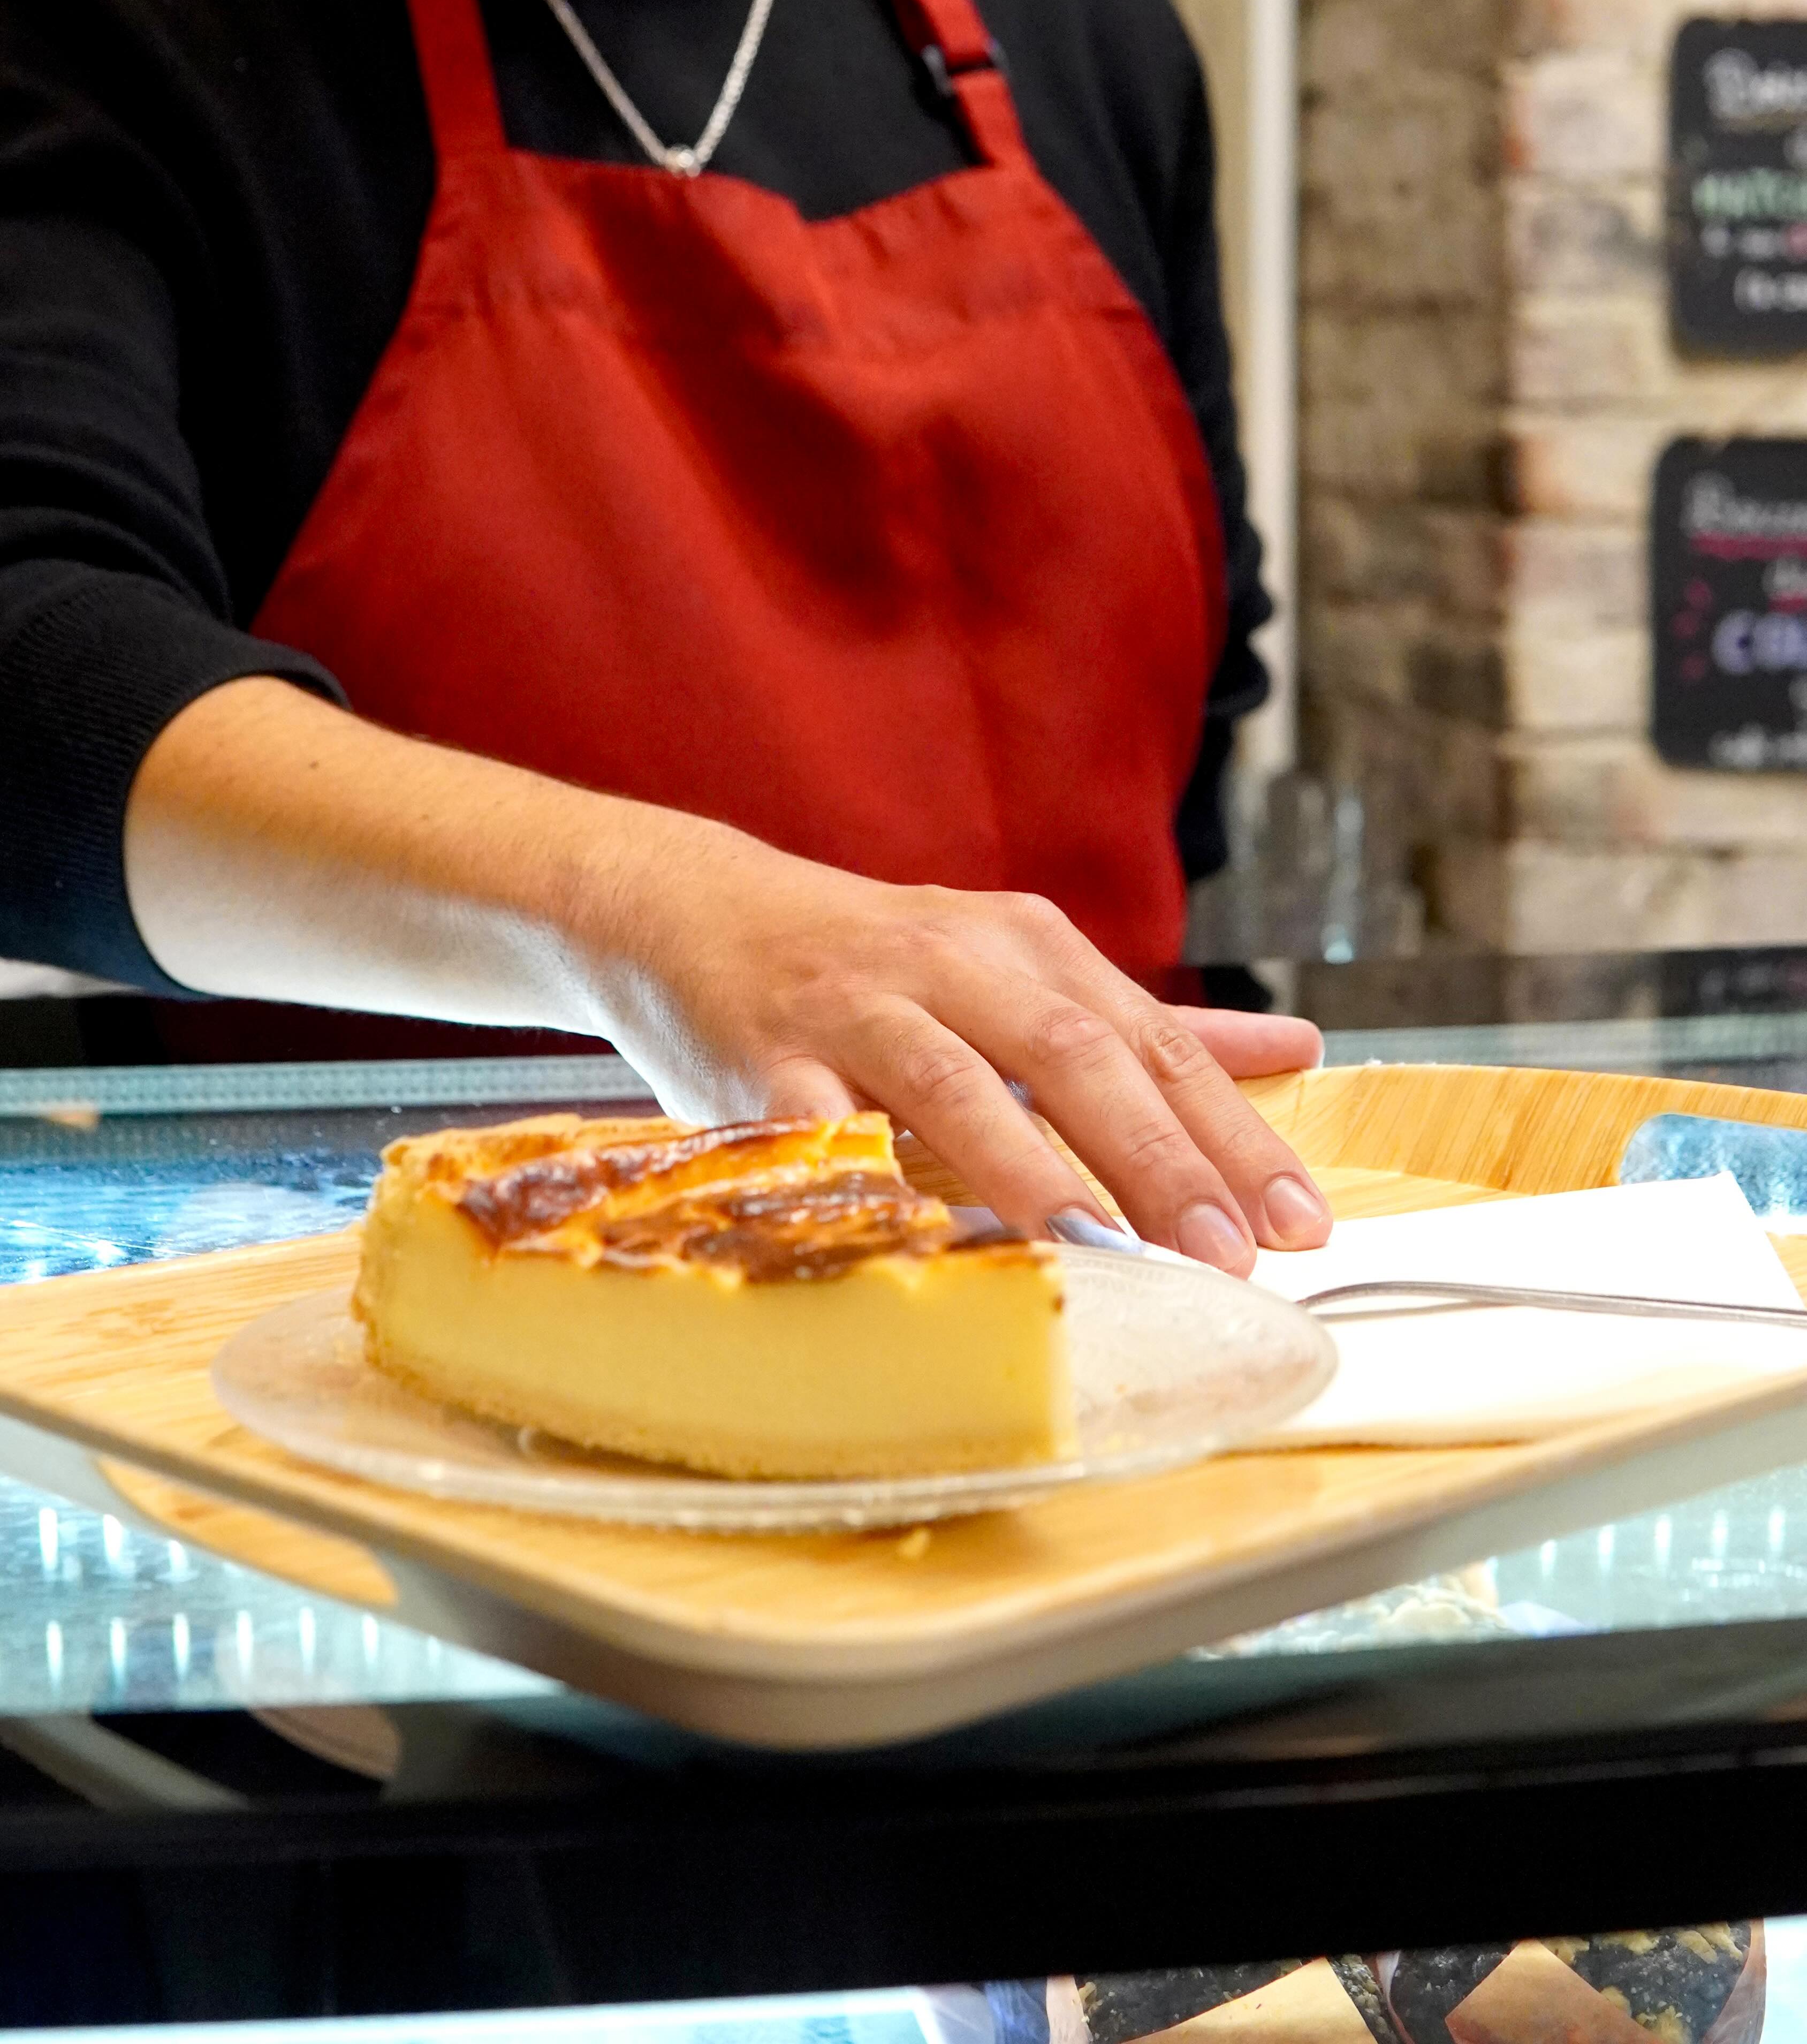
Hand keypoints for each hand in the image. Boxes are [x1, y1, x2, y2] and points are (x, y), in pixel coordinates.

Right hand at [592, 820, 1331, 1274]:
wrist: (699, 908)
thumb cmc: (878, 963)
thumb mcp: (1020, 971)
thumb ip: (1149, 1023)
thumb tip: (1297, 1048)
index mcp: (1029, 946)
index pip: (1154, 1043)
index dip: (1231, 1132)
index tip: (1301, 1220)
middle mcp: (954, 962)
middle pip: (1076, 1057)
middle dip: (1160, 1159)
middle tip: (1233, 1254)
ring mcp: (858, 1005)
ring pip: (958, 1082)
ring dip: (1034, 1169)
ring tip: (1105, 1248)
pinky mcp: (766, 1055)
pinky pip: (826, 1127)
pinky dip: (877, 1178)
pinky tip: (925, 1238)